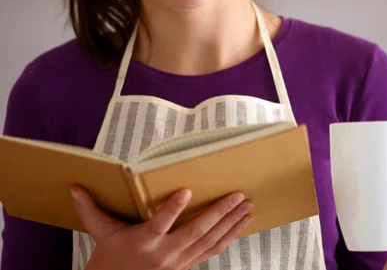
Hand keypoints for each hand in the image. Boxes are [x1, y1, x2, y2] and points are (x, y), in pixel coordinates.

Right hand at [72, 186, 252, 269]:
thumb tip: (75, 188)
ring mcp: (178, 262)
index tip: (186, 191)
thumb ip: (90, 210)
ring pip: (209, 241)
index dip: (173, 209)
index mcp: (142, 242)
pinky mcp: (187, 265)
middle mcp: (164, 254)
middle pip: (195, 232)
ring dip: (231, 223)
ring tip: (248, 206)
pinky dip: (229, 237)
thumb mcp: (99, 233)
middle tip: (238, 195)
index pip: (159, 223)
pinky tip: (242, 223)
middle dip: (219, 213)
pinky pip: (212, 250)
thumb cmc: (109, 256)